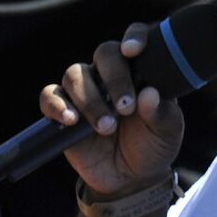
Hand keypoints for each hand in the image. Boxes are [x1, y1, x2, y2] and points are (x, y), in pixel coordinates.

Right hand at [38, 22, 183, 196]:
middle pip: (104, 54)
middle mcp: (109, 76)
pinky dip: (57, 105)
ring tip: (107, 126)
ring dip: (91, 99)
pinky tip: (72, 120)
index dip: (134, 37)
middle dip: (114, 77)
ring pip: (75, 74)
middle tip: (126, 107)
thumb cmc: (153, 147)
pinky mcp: (61, 110)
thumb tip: (149, 93)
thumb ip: (161, 113)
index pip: (134, 42)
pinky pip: (49, 96)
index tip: (134, 50)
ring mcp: (84, 91)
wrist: (132, 178)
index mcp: (139, 73)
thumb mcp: (167, 132)